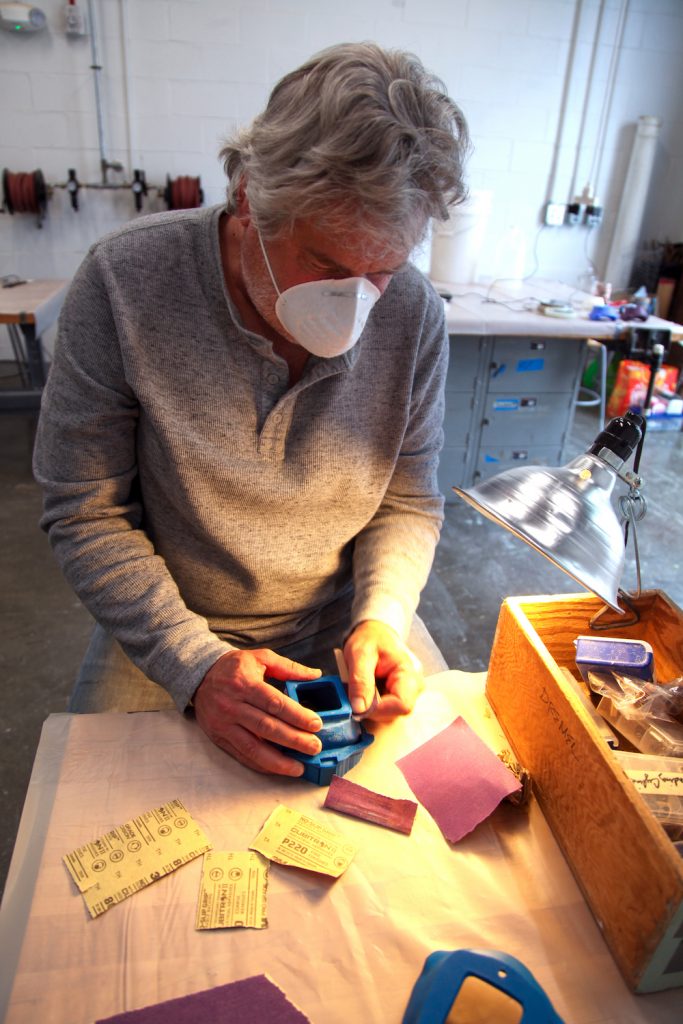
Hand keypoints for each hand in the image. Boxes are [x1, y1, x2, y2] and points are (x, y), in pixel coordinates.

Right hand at [193, 649, 322, 775]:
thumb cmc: (233, 666)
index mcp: (245, 684)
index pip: (275, 704)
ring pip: (254, 747)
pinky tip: (278, 768)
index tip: (316, 724)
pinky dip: (261, 765)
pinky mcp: (219, 737)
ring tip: (299, 767)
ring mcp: (224, 724)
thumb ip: (288, 667)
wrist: (199, 675)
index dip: (297, 716)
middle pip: (267, 728)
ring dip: (279, 761)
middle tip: (314, 747)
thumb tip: (315, 674)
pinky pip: (242, 755)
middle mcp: (233, 706)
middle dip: (294, 740)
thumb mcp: (260, 657)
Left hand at [343, 620, 423, 720]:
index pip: (402, 705)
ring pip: (391, 714)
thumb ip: (360, 680)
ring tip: (361, 689)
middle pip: (396, 712)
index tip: (359, 703)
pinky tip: (367, 692)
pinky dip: (373, 705)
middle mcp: (415, 686)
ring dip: (372, 707)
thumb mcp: (360, 653)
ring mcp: (410, 692)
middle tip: (356, 694)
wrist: (376, 632)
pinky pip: (387, 710)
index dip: (379, 709)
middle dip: (373, 709)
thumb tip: (359, 708)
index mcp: (410, 673)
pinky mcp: (401, 696)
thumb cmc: (370, 639)